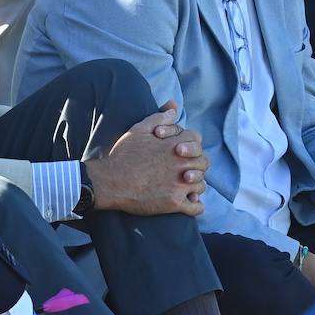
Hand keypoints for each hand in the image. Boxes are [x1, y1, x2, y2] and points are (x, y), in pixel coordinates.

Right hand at [85, 101, 207, 216]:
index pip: (197, 141)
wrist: (111, 181)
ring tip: (183, 188)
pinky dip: (195, 206)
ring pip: (201, 185)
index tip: (179, 152)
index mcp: (175, 145)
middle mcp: (181, 164)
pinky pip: (196, 207)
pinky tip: (187, 203)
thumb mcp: (138, 130)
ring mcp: (180, 185)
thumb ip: (159, 117)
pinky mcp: (174, 203)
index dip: (190, 145)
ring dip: (194, 186)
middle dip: (195, 166)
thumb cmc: (123, 155)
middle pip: (203, 163)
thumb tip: (173, 106)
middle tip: (183, 171)